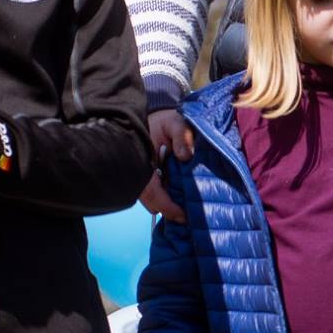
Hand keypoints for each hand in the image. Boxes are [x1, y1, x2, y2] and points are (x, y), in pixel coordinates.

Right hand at [140, 108, 194, 224]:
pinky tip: (183, 197)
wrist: (156, 118)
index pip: (152, 193)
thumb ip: (181, 136)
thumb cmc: (164, 121)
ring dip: (170, 205)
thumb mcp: (174, 122)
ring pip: (154, 202)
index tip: (182, 215)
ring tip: (189, 207)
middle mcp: (142, 174)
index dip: (167, 207)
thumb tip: (186, 156)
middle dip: (170, 210)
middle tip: (190, 213)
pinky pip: (158, 196)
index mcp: (143, 162)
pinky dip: (170, 200)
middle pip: (153, 203)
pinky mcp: (152, 180)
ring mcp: (146, 178)